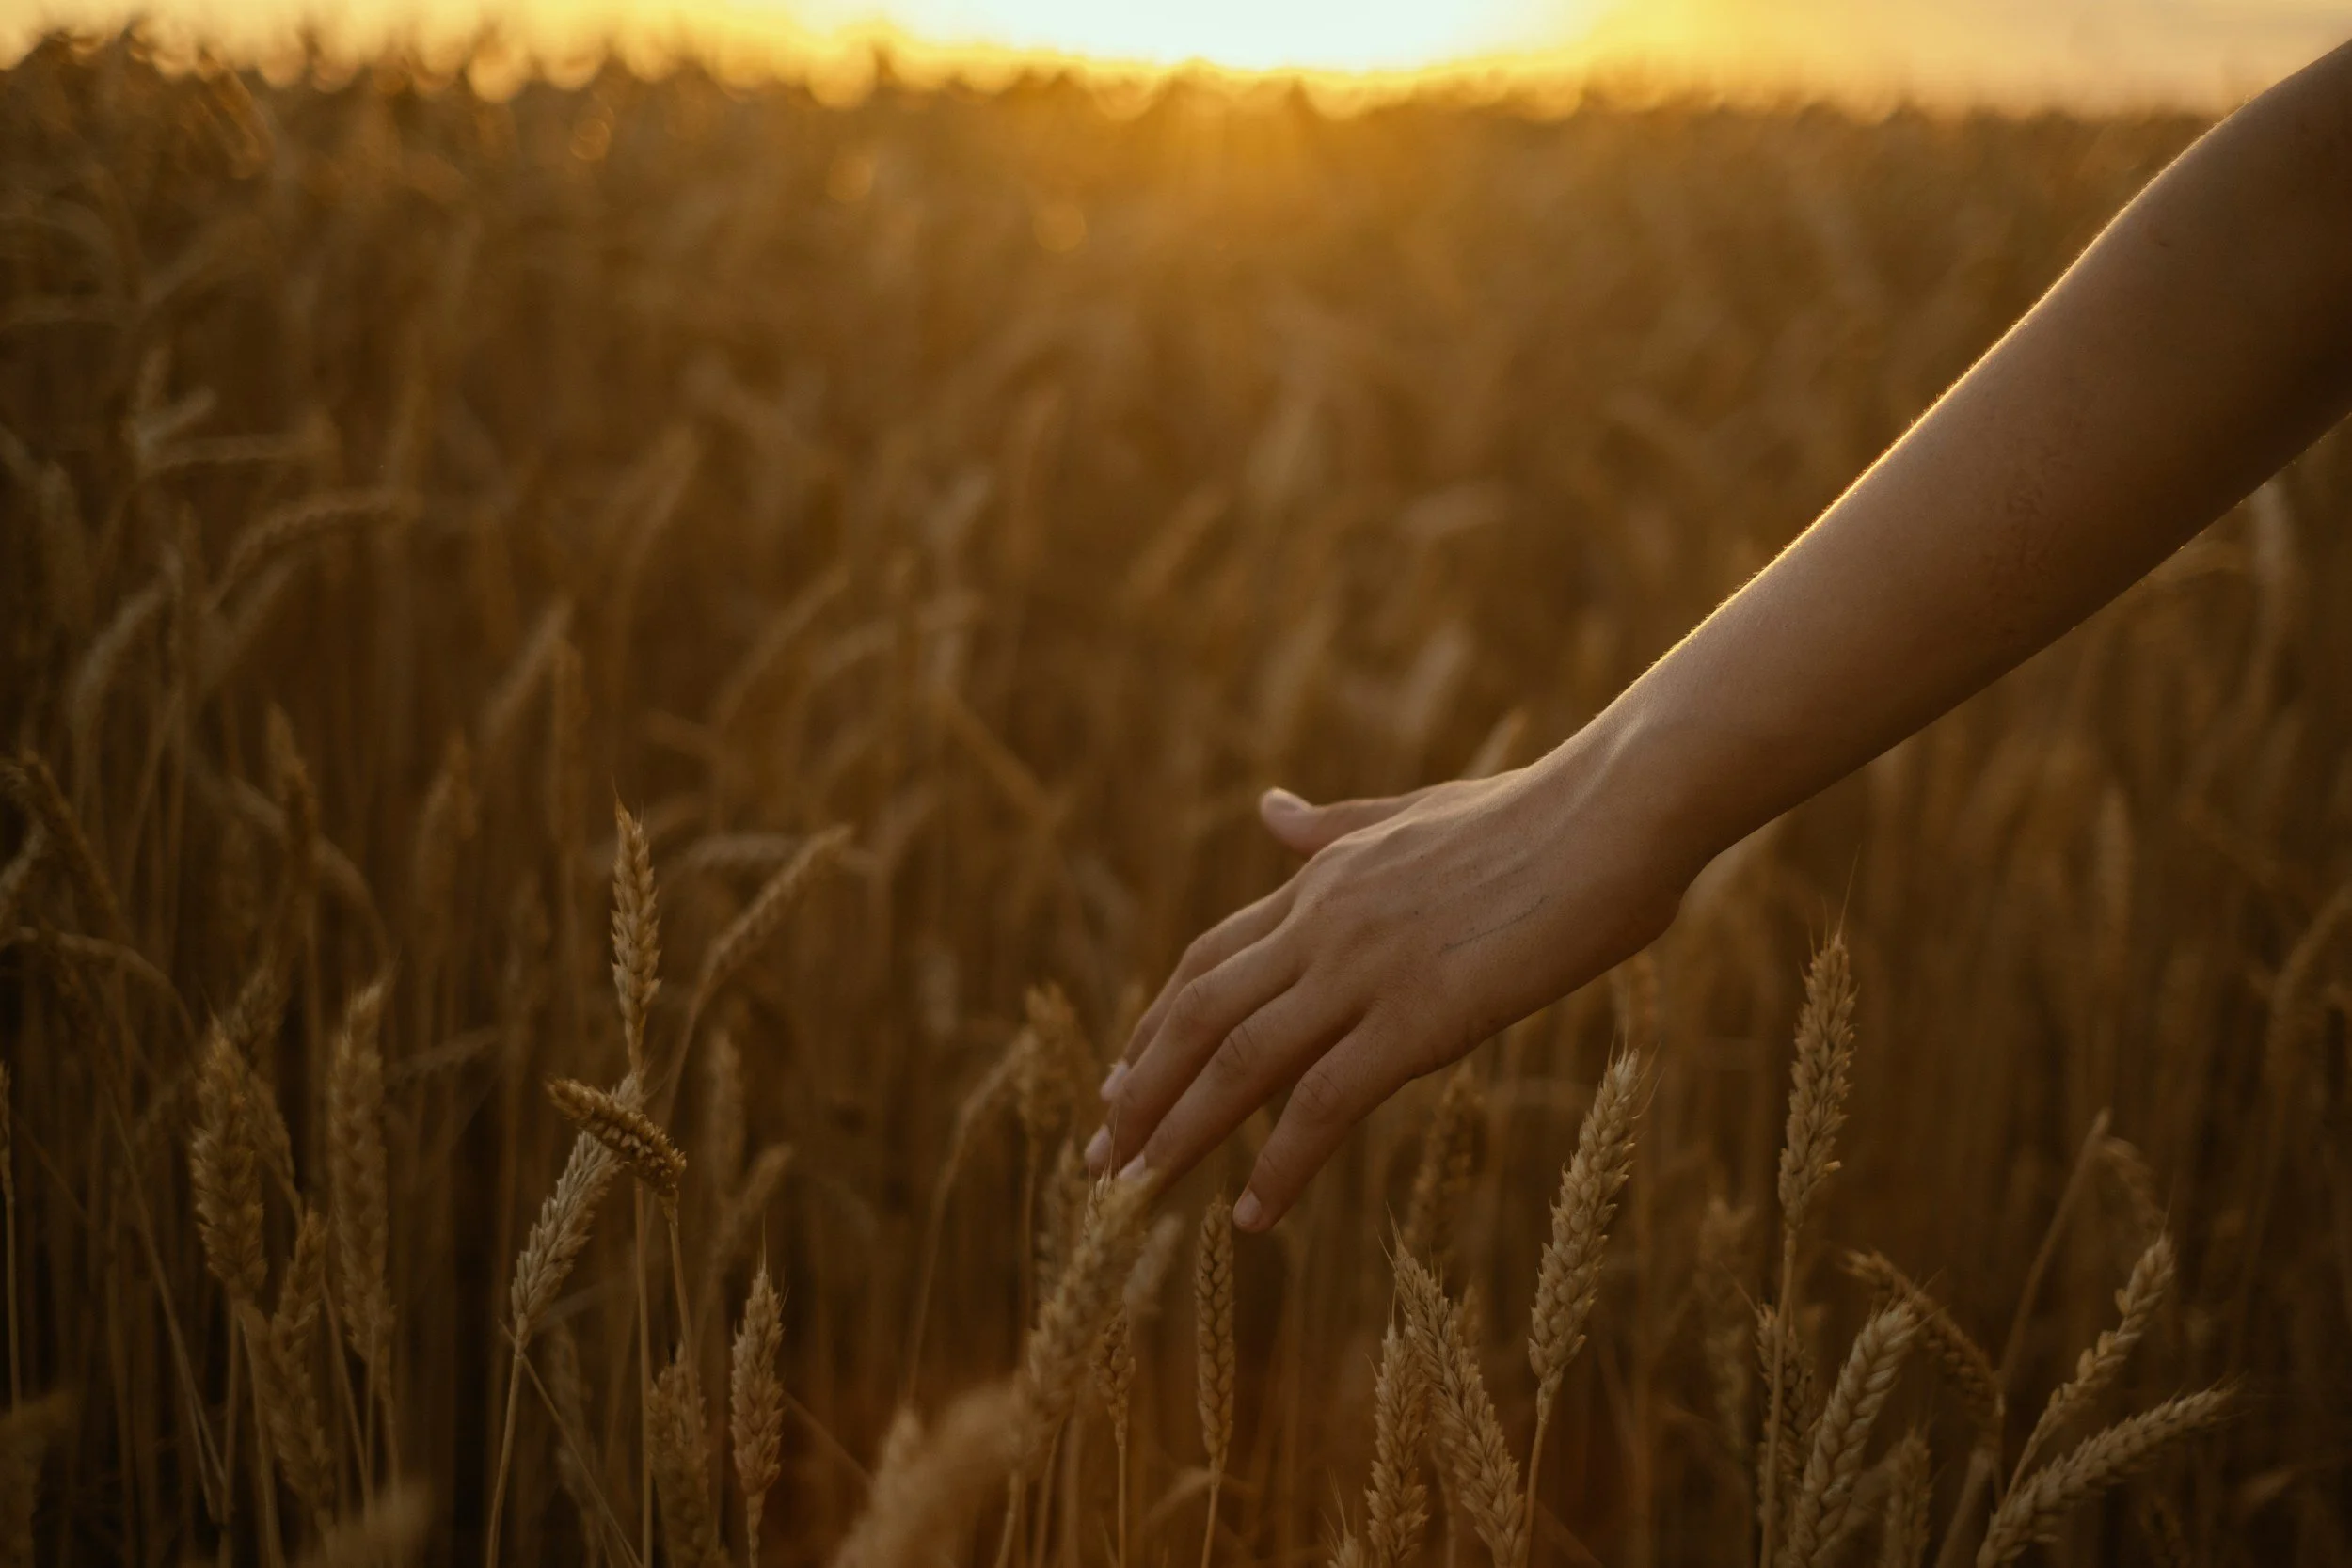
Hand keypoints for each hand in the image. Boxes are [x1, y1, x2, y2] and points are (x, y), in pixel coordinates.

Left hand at [1084, 734, 1692, 1230]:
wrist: (1620, 808)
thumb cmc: (1544, 812)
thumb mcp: (1419, 811)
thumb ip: (1339, 826)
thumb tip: (1268, 810)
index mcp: (1326, 879)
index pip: (1212, 958)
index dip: (1157, 1023)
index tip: (1121, 1076)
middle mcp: (1325, 922)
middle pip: (1198, 1012)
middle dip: (1141, 1087)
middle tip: (1099, 1155)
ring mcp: (1367, 969)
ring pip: (1239, 1058)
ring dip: (1179, 1130)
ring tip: (1134, 1189)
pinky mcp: (1422, 1016)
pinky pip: (1325, 1103)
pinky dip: (1278, 1164)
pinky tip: (1250, 1215)